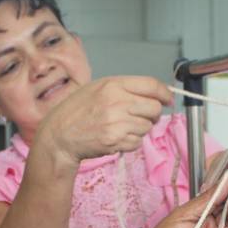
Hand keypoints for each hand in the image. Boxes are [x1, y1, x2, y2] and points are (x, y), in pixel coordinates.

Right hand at [35, 76, 172, 164]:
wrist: (59, 135)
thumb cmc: (76, 111)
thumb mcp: (98, 88)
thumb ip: (124, 89)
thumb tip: (154, 95)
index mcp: (113, 85)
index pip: (151, 85)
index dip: (164, 93)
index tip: (168, 99)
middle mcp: (117, 102)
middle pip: (154, 108)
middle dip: (152, 114)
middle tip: (141, 116)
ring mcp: (117, 123)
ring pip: (147, 127)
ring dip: (139, 129)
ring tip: (121, 127)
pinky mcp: (115, 141)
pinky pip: (137, 142)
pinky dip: (131, 142)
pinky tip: (116, 137)